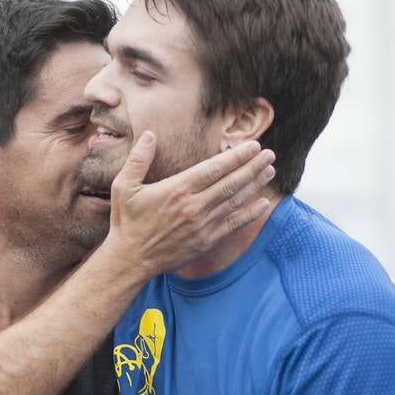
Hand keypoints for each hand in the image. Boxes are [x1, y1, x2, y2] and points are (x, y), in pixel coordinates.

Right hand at [104, 133, 274, 276]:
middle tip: (270, 155)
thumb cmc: (127, 221)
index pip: (214, 168)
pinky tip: (263, 204)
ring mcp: (202, 224)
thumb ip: (138, 159)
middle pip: (231, 182)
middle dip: (253, 166)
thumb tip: (150, 134)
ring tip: (269, 172)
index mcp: (177, 188)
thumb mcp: (124, 186)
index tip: (253, 146)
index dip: (237, 156)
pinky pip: (233, 224)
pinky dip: (250, 213)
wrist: (130, 259)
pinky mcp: (206, 240)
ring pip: (235, 201)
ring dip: (255, 185)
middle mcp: (194, 205)